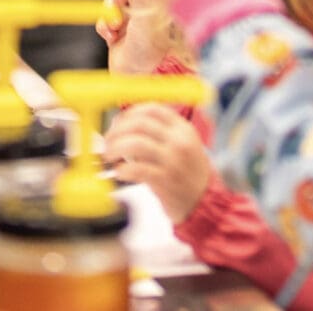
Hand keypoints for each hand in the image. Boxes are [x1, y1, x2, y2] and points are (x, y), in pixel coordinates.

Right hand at [102, 0, 176, 76]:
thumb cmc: (149, 47)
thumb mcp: (143, 13)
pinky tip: (111, 37)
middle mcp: (140, 11)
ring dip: (108, 13)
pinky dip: (103, 27)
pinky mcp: (115, 35)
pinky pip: (102, 22)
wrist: (140, 76)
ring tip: (116, 26)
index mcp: (152, 3)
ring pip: (108, 5)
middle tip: (118, 1)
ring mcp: (127, 23)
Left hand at [103, 103, 211, 224]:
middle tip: (107, 142)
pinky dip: (121, 169)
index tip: (118, 123)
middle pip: (140, 123)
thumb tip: (123, 125)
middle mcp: (179, 141)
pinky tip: (119, 172)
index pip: (152, 109)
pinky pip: (135, 169)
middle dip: (117, 131)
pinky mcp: (165, 181)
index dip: (130, 113)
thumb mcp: (182, 145)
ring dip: (115, 148)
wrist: (205, 203)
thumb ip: (159, 133)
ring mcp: (173, 161)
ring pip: (135, 143)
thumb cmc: (188, 173)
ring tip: (109, 157)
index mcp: (183, 129)